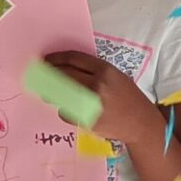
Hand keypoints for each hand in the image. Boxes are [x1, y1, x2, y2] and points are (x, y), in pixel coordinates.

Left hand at [41, 50, 157, 147]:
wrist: (140, 123)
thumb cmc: (128, 97)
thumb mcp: (116, 77)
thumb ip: (94, 71)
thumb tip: (65, 69)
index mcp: (105, 71)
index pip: (73, 59)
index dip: (56, 58)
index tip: (46, 60)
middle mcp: (97, 85)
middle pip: (64, 74)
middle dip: (49, 73)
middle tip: (40, 74)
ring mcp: (91, 104)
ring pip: (61, 93)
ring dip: (50, 92)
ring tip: (46, 92)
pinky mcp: (87, 120)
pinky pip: (66, 112)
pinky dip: (63, 110)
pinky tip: (65, 109)